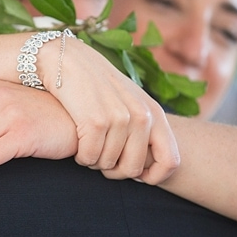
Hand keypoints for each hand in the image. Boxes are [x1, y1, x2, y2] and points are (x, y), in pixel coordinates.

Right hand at [40, 39, 178, 183]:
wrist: (65, 58)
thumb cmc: (95, 85)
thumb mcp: (128, 102)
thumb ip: (142, 129)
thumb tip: (143, 169)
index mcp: (155, 113)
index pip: (171, 161)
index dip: (154, 177)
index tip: (135, 177)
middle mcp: (142, 116)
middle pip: (134, 169)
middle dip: (115, 171)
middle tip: (101, 160)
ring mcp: (120, 118)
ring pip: (108, 165)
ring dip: (94, 161)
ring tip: (87, 144)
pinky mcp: (96, 121)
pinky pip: (89, 157)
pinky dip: (80, 156)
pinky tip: (77, 141)